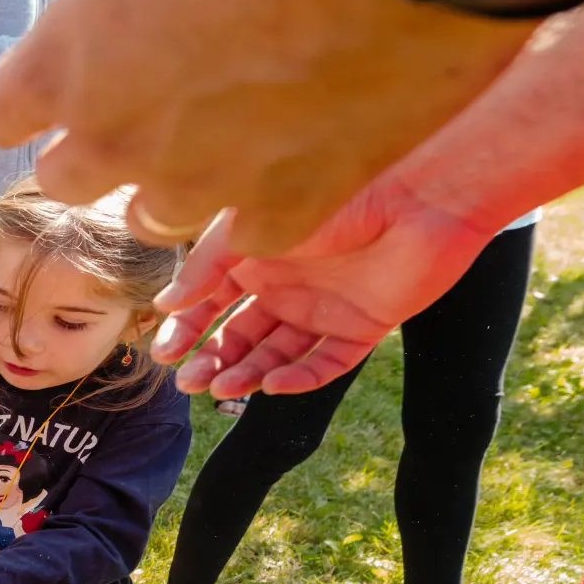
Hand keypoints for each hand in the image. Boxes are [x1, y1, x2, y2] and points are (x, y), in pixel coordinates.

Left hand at [0, 0, 533, 255]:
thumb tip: (100, 9)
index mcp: (63, 65)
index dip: (29, 100)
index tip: (56, 84)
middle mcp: (116, 141)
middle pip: (66, 175)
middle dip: (96, 143)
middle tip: (146, 101)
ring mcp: (199, 186)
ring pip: (152, 214)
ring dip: (174, 177)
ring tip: (224, 125)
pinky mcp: (283, 210)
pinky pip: (246, 230)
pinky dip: (261, 199)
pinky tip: (291, 148)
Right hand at [150, 175, 494, 397]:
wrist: (416, 193)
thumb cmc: (330, 193)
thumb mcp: (251, 227)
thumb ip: (207, 265)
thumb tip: (166, 306)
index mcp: (256, 260)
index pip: (209, 304)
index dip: (185, 330)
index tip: (166, 352)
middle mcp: (287, 287)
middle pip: (239, 337)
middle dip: (212, 361)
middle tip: (190, 382)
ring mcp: (324, 310)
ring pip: (277, 356)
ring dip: (247, 375)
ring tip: (224, 390)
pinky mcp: (363, 328)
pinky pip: (327, 364)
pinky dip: (300, 379)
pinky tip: (274, 385)